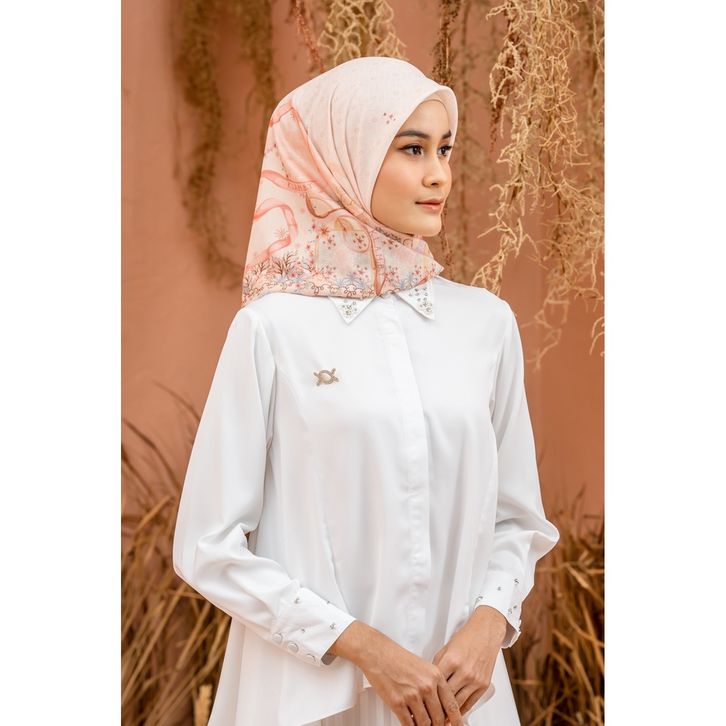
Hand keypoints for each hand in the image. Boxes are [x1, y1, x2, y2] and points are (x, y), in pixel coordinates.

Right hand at [352, 628, 465, 725]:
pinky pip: (409, 724)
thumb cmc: (398, 658)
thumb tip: (439, 705)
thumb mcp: (423, 666)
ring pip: (425, 723)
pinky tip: (410, 725)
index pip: (452, 704)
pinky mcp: (397, 702)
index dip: (456, 720)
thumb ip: (433, 684)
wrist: (378, 652)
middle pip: (439, 718)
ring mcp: (412, 695)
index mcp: (435, 675)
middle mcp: (426, 686)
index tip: (458, 725)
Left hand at [432, 606, 506, 723]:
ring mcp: (475, 679)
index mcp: (451, 660)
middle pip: (446, 698)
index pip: (435, 685)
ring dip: (448, 714)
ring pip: (458, 704)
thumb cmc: (465, 638)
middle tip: (429, 716)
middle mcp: (464, 671)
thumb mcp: (445, 649)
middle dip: (436, 709)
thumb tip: (428, 683)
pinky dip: (461, 711)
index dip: (427, 697)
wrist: (485, 632)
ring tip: (439, 720)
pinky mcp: (483, 685)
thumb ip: (437, 666)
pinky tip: (454, 715)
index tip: (421, 705)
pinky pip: (470, 703)